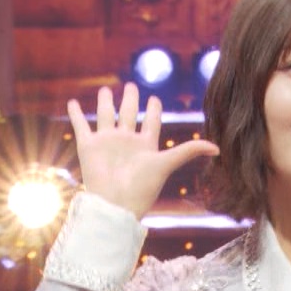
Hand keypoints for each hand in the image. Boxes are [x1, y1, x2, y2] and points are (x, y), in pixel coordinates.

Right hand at [67, 83, 218, 218]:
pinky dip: (76, 114)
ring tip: (105, 90)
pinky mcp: (89, 147)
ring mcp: (106, 143)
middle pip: (128, 115)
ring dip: (105, 103)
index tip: (154, 98)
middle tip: (131, 85)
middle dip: (130, 100)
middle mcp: (126, 142)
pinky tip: (72, 102)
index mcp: (146, 145)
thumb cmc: (142, 188)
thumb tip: (219, 147)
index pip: (151, 122)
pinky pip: (81, 126)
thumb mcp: (167, 163)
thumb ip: (189, 151)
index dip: (153, 110)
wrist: (115, 205)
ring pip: (105, 116)